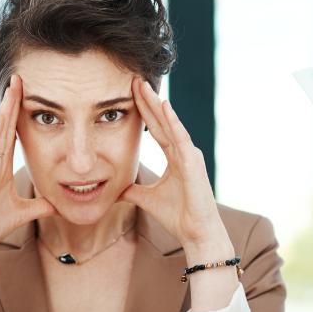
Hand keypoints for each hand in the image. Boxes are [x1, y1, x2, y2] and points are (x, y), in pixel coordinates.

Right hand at [0, 74, 56, 255]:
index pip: (13, 135)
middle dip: (13, 103)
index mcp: (0, 167)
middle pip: (5, 126)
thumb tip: (56, 205)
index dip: (20, 115)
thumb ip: (38, 207)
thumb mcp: (22, 214)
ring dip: (5, 109)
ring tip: (14, 87)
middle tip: (21, 78)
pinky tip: (3, 115)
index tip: (28, 95)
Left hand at [121, 78, 230, 258]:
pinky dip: (173, 122)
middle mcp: (183, 152)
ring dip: (158, 104)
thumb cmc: (178, 216)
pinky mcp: (193, 163)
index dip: (144, 110)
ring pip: (171, 124)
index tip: (130, 92)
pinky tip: (164, 106)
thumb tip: (117, 189)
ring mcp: (190, 155)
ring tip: (145, 86)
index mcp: (174, 157)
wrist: (195, 233)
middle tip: (135, 79)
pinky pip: (181, 138)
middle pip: (162, 120)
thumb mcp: (146, 199)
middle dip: (149, 100)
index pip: (155, 128)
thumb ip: (133, 190)